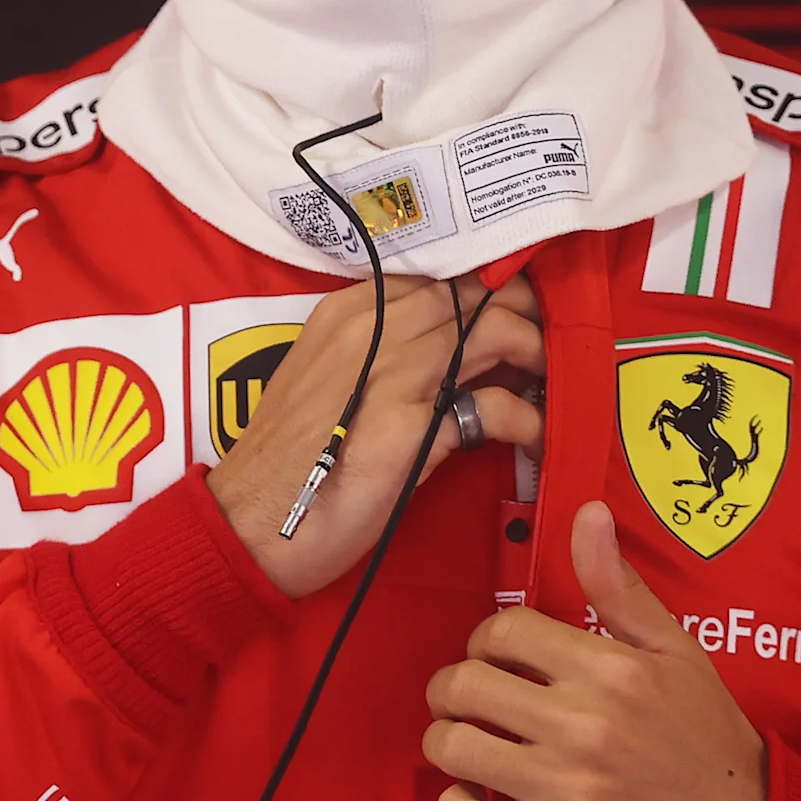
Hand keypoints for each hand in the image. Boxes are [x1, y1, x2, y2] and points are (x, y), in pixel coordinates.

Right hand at [207, 273, 543, 597]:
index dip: (487, 287)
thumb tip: (445, 354)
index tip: (517, 309)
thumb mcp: (325, 384)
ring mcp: (390, 371)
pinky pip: (495, 406)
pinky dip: (528, 421)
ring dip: (536, 357)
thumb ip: (377, 356)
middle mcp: (369, 327)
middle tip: (548, 346)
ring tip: (549, 386)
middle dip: (524, 313)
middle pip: (474, 294)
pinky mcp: (411, 425)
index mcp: (344, 313)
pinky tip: (536, 439)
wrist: (251, 525)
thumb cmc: (286, 464)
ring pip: (495, 332)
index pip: (436, 274)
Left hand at [422, 500, 767, 800]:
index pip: (501, 632)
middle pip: (462, 687)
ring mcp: (566, 791)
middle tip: (467, 706)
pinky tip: (480, 800)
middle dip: (451, 692)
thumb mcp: (680, 656)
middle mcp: (584, 726)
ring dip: (449, 746)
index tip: (497, 663)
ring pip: (451, 749)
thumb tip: (587, 514)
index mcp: (612, 671)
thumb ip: (622, 590)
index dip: (485, 643)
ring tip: (471, 750)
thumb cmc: (710, 744)